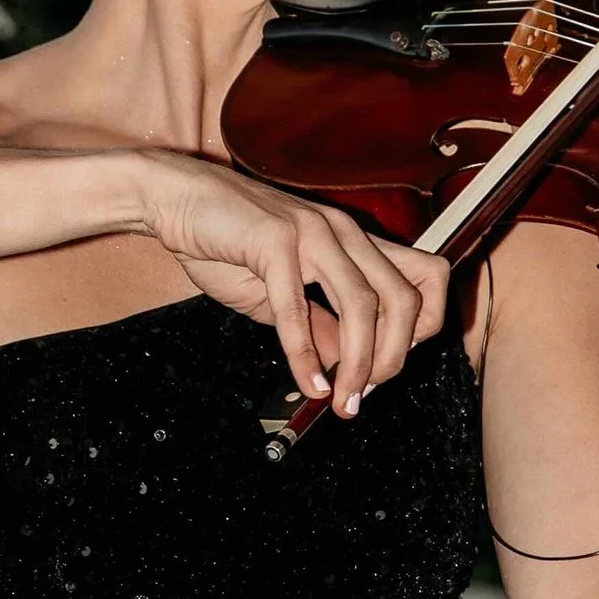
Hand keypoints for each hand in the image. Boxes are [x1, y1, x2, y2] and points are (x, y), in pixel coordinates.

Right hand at [134, 152, 447, 416]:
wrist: (172, 199)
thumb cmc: (223, 240)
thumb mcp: (280, 291)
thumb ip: (318, 321)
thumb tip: (347, 360)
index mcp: (352, 240)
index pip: (425, 278)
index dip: (421, 330)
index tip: (388, 368)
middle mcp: (342, 232)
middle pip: (403, 300)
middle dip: (392, 359)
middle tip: (362, 396)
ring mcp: (312, 232)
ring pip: (362, 305)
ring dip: (358, 365)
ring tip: (341, 400)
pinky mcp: (275, 239)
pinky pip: (298, 309)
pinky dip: (305, 355)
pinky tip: (308, 382)